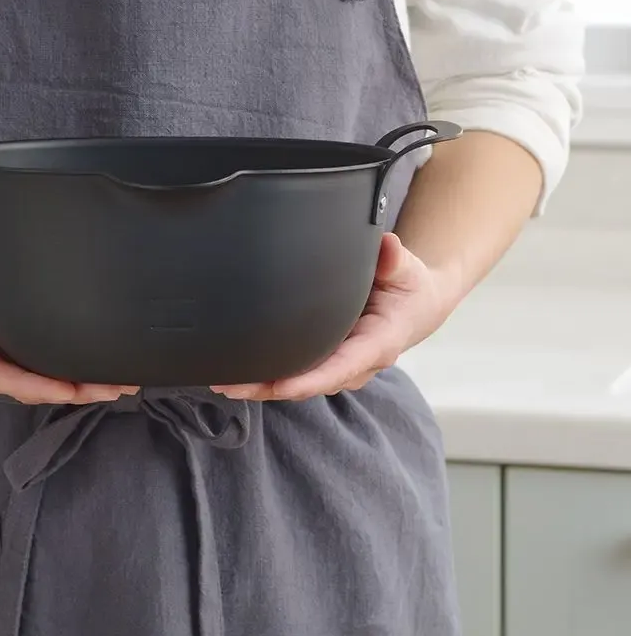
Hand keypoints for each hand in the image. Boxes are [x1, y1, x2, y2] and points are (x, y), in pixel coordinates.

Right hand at [0, 235, 137, 405]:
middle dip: (71, 389)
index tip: (71, 389)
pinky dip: (59, 363)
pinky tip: (88, 361)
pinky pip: (27, 357)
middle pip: (25, 383)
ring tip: (118, 381)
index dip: (35, 384)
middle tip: (117, 387)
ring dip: (74, 380)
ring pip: (31, 374)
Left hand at [212, 233, 457, 401]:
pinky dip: (265, 376)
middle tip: (229, 384)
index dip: (307, 380)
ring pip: (296, 385)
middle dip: (268, 388)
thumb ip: (395, 260)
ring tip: (221, 382)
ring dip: (260, 386)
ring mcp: (339, 367)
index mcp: (377, 344)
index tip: (278, 385)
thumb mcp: (406, 270)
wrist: (415, 306)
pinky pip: (294, 375)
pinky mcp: (324, 362)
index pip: (340, 368)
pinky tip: (235, 374)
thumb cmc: (408, 287)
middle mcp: (356, 364)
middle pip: (308, 384)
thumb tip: (388, 247)